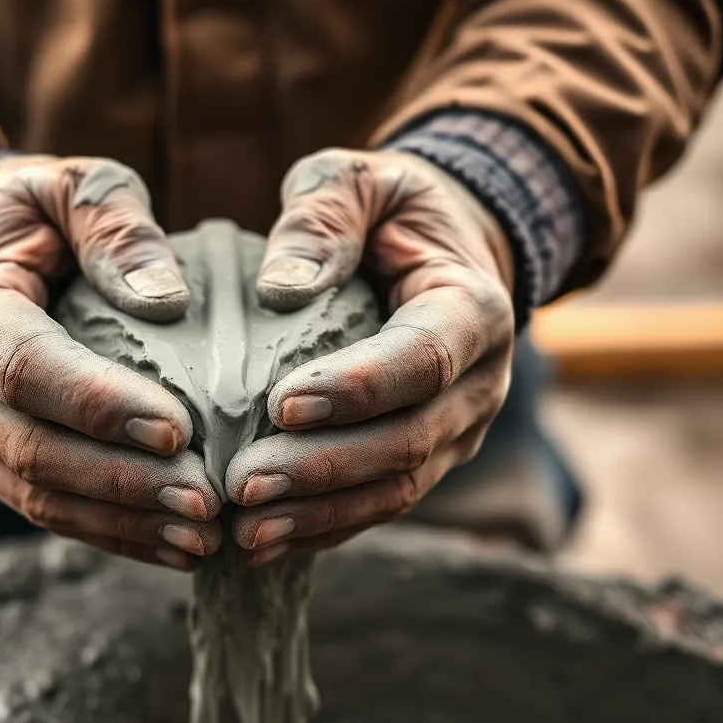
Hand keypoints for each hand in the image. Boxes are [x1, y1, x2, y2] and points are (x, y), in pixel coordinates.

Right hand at [0, 155, 222, 570]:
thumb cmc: (32, 218)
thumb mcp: (70, 186)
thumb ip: (113, 222)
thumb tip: (165, 298)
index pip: (28, 369)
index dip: (99, 405)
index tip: (179, 430)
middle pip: (34, 451)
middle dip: (123, 484)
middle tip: (207, 502)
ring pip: (39, 496)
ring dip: (123, 523)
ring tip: (203, 538)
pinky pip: (47, 510)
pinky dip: (111, 533)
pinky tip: (174, 546)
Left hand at [226, 148, 515, 562]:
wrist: (438, 253)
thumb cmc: (389, 212)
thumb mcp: (356, 182)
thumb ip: (323, 215)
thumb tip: (281, 287)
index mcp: (473, 308)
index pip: (423, 359)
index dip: (358, 389)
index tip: (281, 405)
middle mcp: (479, 382)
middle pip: (410, 440)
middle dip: (325, 468)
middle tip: (243, 483)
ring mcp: (457, 429)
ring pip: (398, 487)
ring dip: (321, 513)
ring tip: (245, 530)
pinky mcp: (429, 458)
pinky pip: (383, 503)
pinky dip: (327, 526)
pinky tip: (267, 541)